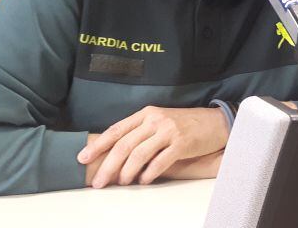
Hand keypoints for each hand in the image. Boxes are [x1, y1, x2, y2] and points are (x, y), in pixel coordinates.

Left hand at [78, 106, 228, 187]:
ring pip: (139, 154)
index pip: (117, 130)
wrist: (216, 122)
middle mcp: (156, 120)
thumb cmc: (185, 124)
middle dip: (108, 165)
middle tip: (99, 182)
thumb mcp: (160, 121)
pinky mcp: (182, 143)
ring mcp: (169, 131)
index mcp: (146, 113)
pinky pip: (160, 161)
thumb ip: (141, 132)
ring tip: (122, 183)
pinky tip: (143, 181)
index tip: (82, 158)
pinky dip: (148, 173)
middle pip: (124, 144)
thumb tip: (116, 154)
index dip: (98, 145)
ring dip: (127, 172)